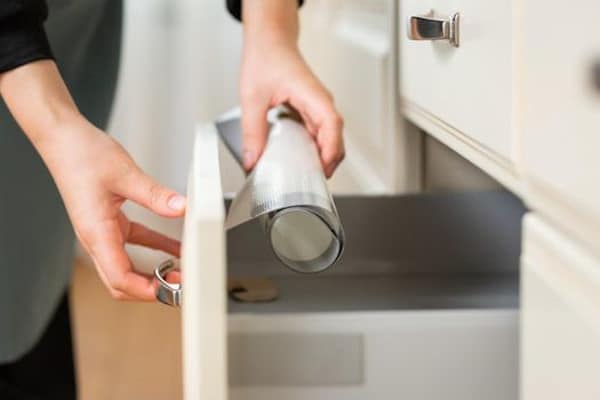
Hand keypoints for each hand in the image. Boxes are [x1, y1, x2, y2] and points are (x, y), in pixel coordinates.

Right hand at [0, 61, 183, 300]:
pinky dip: (155, 248)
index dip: (145, 290)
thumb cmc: (81, 155)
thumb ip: (155, 194)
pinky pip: (135, 243)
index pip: (119, 277)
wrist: (64, 139)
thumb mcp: (125, 174)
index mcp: (96, 232)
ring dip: (153, 273)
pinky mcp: (110, 222)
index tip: (169, 291)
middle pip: (121, 282)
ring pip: (127, 267)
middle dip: (150, 290)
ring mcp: (103, 232)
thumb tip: (181, 208)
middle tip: (179, 288)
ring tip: (181, 273)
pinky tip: (175, 248)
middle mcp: (97, 238)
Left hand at [240, 0, 343, 177]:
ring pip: (330, 138)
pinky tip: (300, 160)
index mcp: (313, 95)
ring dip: (322, 157)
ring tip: (306, 176)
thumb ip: (252, 131)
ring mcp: (318, 107)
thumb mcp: (252, 97)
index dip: (331, 149)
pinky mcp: (312, 111)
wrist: (270, 42)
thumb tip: (252, 160)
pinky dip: (314, 149)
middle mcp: (321, 102)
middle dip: (329, 161)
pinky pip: (319, 134)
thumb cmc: (267, 58)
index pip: (332, 125)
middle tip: (311, 182)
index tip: (323, 168)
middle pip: (336, 137)